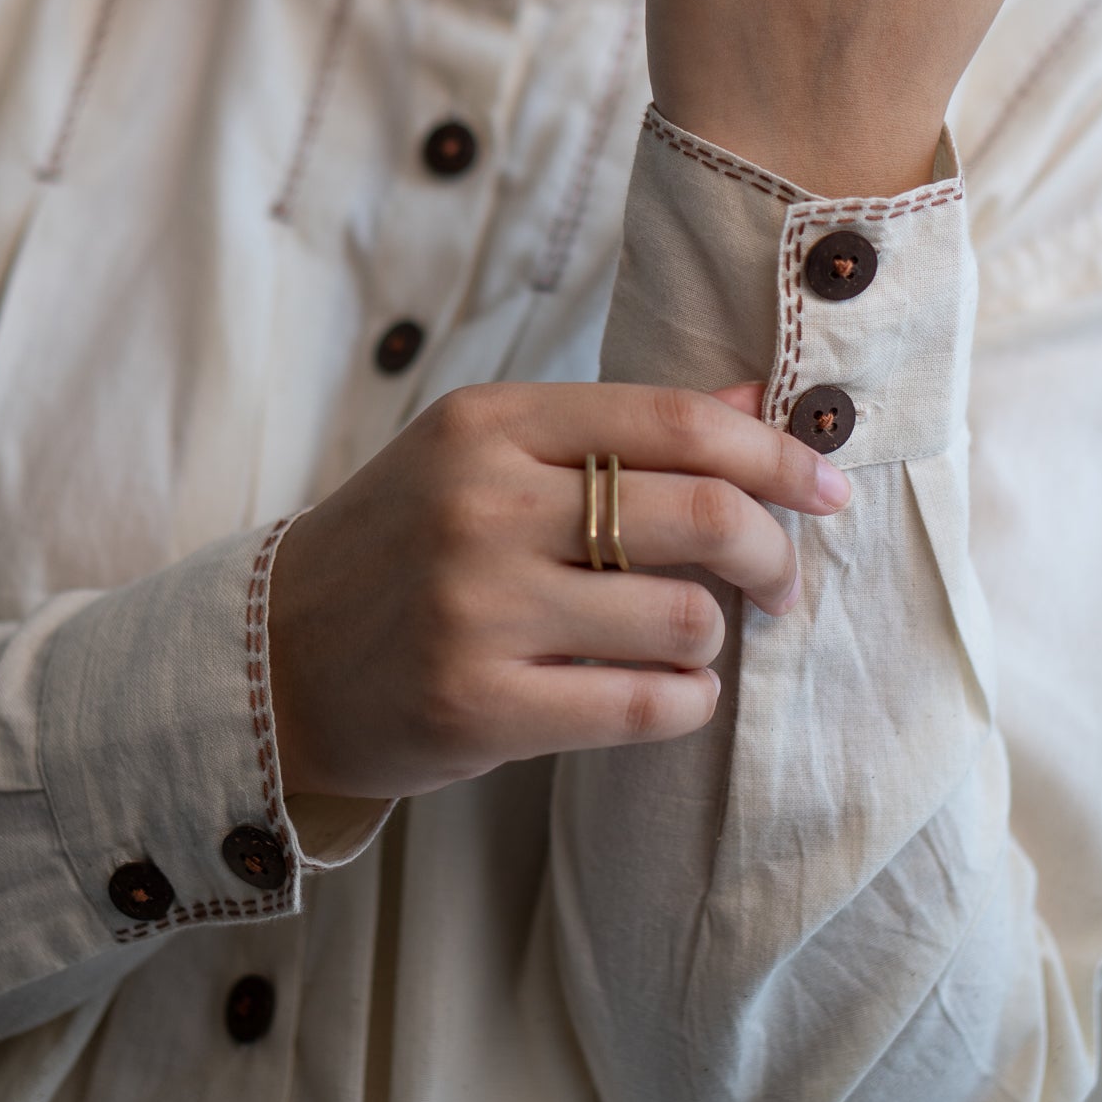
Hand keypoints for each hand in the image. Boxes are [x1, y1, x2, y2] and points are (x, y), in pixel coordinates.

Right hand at [266, 379, 849, 800]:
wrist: (275, 659)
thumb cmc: (407, 543)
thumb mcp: (491, 454)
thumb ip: (622, 425)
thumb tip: (755, 393)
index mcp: (491, 424)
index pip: (676, 422)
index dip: (773, 454)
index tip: (826, 484)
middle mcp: (483, 506)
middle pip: (699, 515)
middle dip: (771, 550)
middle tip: (782, 579)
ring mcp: (477, 610)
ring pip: (686, 619)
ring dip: (714, 633)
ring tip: (685, 636)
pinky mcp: (478, 708)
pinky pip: (647, 707)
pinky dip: (686, 701)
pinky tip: (668, 690)